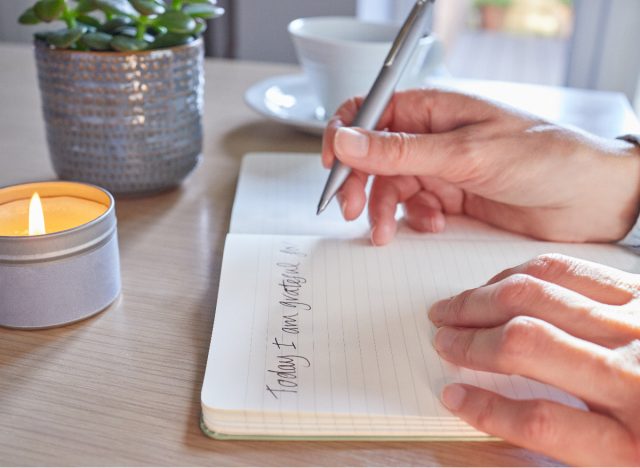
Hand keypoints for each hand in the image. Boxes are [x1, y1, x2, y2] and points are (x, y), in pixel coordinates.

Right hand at [322, 89, 639, 244]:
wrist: (593, 198)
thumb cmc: (546, 156)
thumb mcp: (465, 153)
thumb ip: (400, 150)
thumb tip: (346, 140)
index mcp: (433, 109)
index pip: (369, 113)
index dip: (343, 137)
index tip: (331, 166)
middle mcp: (432, 137)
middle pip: (373, 156)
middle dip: (359, 184)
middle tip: (351, 211)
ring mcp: (442, 168)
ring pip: (390, 187)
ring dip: (384, 210)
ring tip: (388, 232)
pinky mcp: (452, 198)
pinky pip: (414, 208)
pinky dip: (414, 220)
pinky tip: (433, 224)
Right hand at [428, 253, 639, 464]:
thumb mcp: (633, 463)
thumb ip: (574, 440)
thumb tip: (499, 409)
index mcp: (637, 438)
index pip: (541, 422)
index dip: (486, 410)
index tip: (451, 395)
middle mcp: (634, 371)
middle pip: (527, 341)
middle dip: (471, 338)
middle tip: (439, 337)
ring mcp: (639, 320)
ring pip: (540, 293)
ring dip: (485, 298)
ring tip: (454, 306)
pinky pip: (570, 268)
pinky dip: (524, 272)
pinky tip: (502, 281)